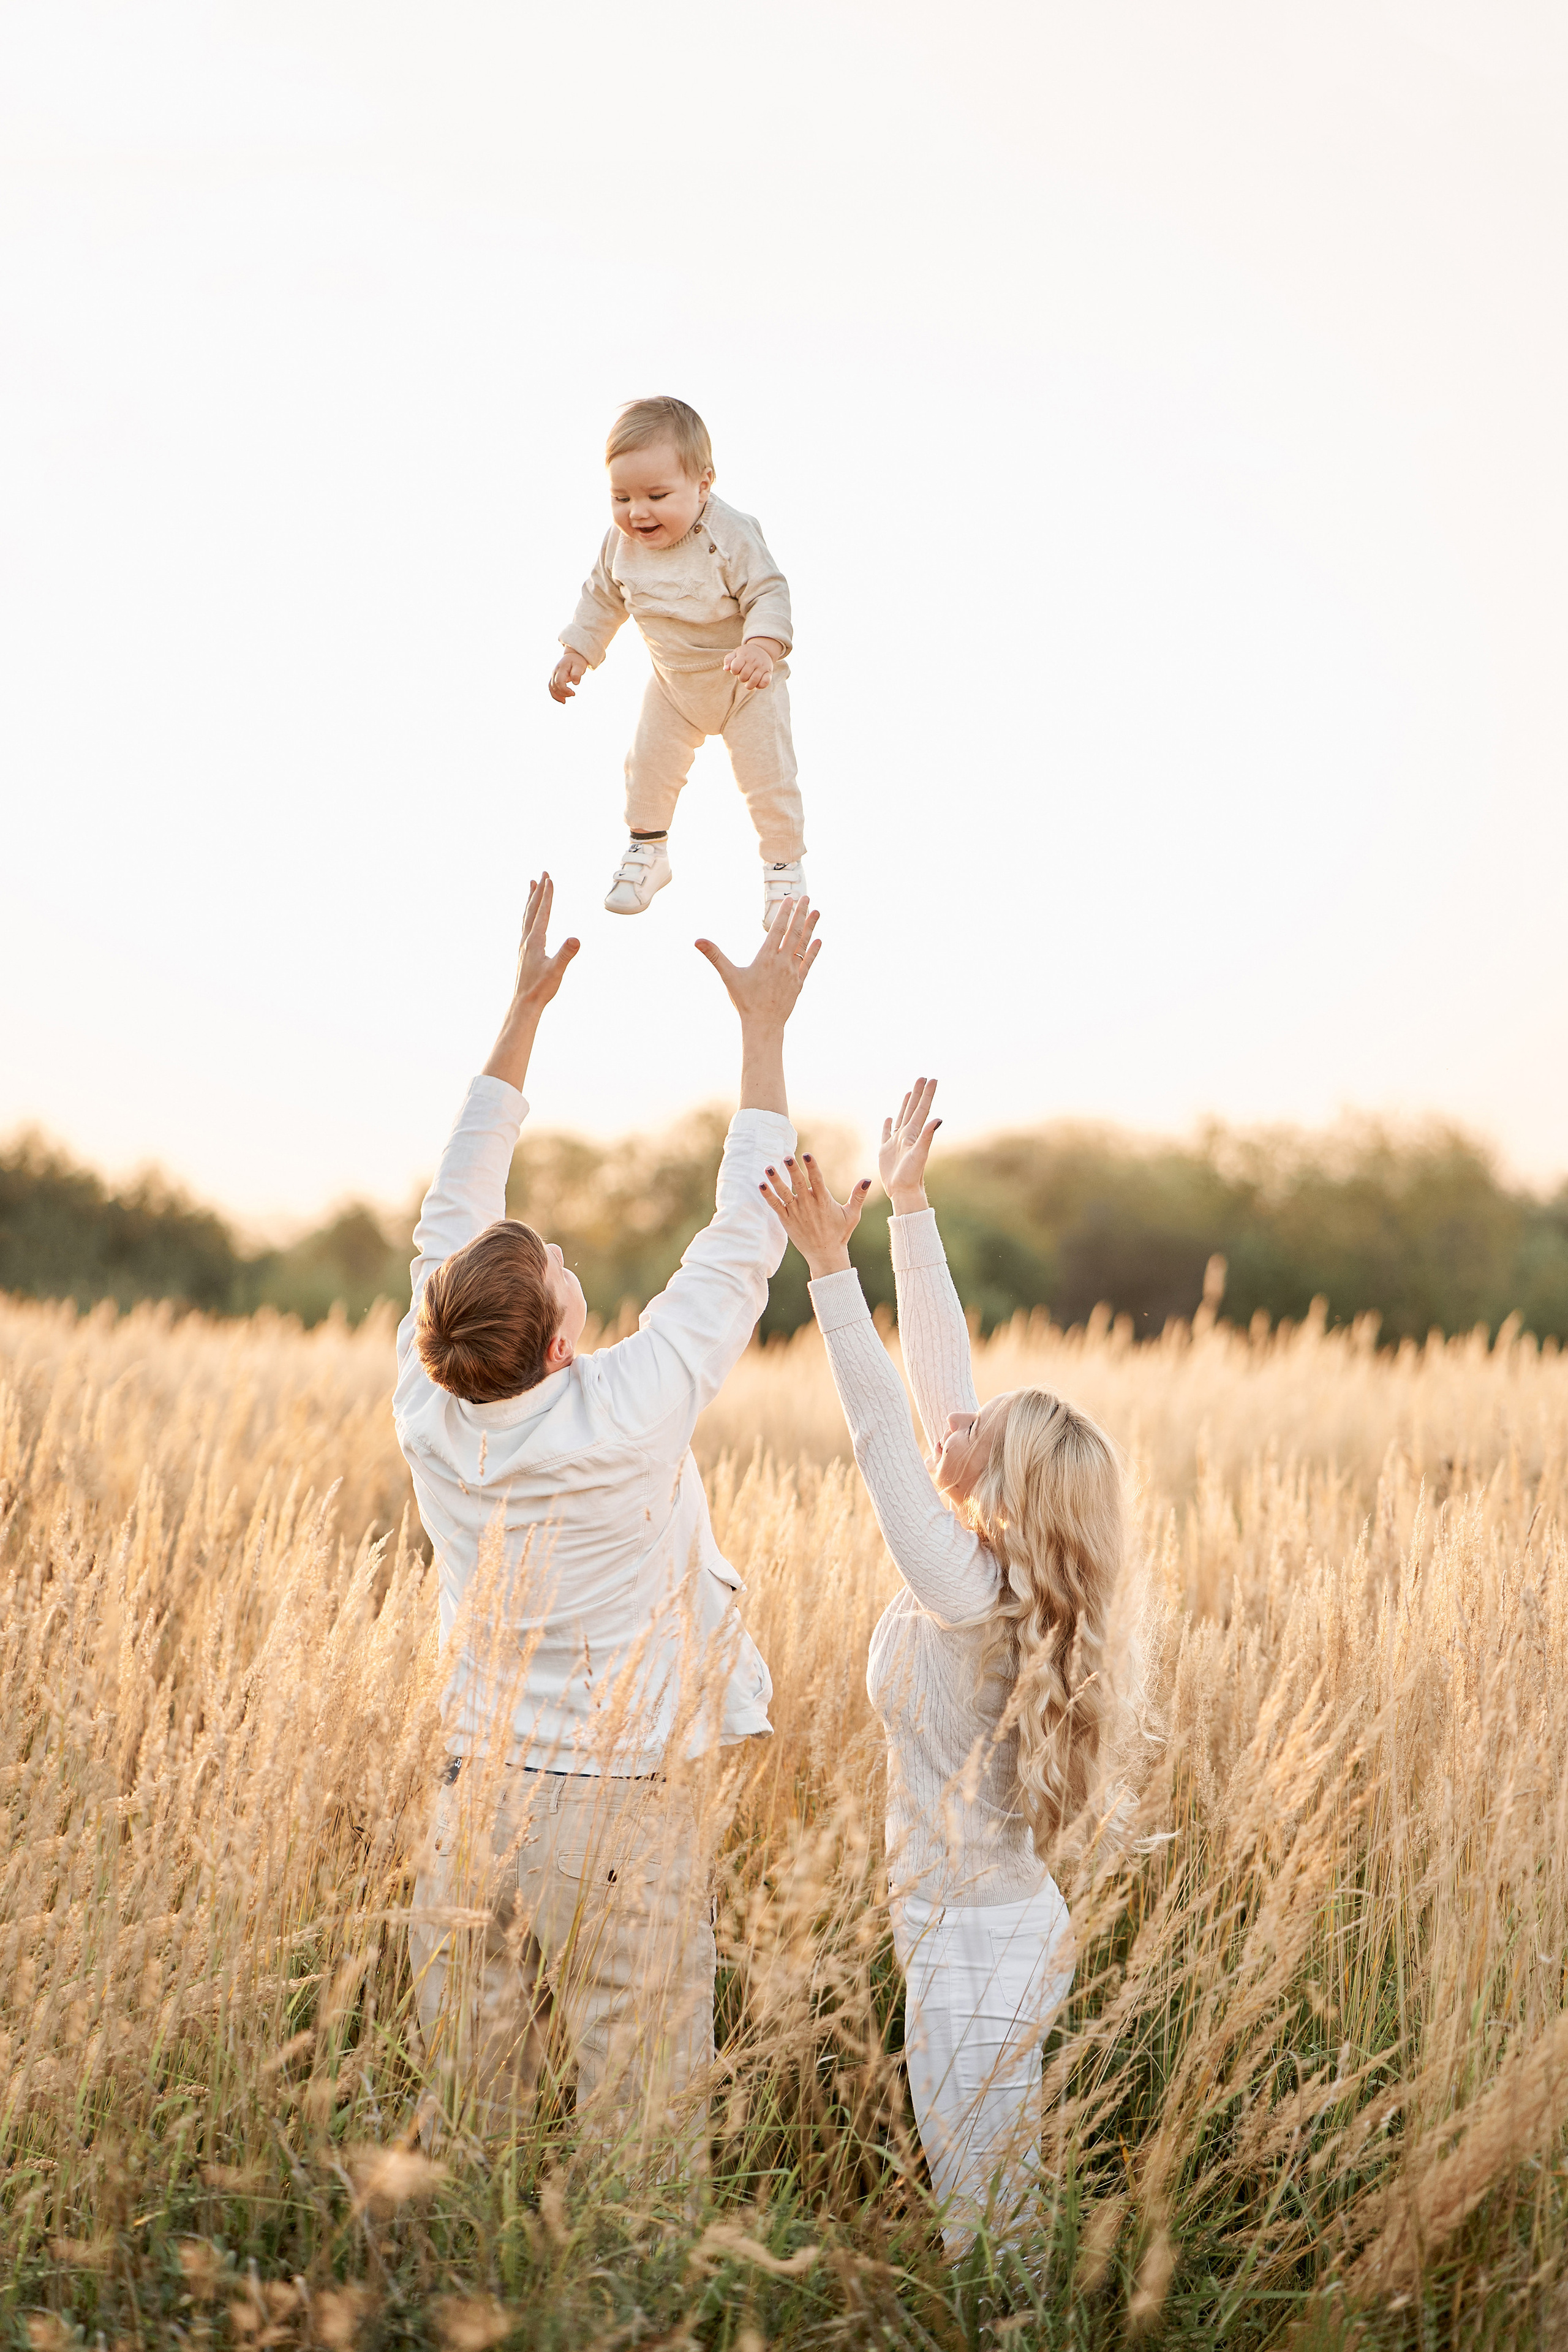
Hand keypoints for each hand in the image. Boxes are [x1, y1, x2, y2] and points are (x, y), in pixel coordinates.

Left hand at [481, 873, 579, 1088]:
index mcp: (535, 941)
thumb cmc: (541, 988)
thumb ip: (566, 954)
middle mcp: (526, 940)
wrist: (524, 1003)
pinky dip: (530, 915)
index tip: (550, 878)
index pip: (542, 912)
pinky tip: (532, 917)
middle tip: (542, 873)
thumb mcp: (557, 971)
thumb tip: (576, 939)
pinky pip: (526, 926)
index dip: (547, 895)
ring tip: (532, 885)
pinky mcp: (524, 952)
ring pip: (527, 916)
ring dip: (531, 899)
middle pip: (532, 909)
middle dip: (539, 891)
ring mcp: (524, 946)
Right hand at [549, 648, 588, 702]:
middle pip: (554, 686)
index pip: (559, 682)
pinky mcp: (554, 678)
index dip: (565, 690)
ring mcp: (553, 675)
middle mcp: (555, 672)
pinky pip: (551, 687)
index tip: (573, 693)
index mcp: (561, 669)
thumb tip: (576, 683)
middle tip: (573, 694)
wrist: (573, 656)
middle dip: (563, 693)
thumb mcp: (580, 666)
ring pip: (551, 688)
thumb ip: (577, 674)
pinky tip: (562, 699)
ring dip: (557, 696)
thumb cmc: (577, 661)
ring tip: (565, 702)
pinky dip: (555, 694)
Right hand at [694, 896, 819, 1030]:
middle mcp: (782, 962)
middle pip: (794, 933)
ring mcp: (793, 972)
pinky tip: (818, 940)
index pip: (777, 929)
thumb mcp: (728, 977)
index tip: (791, 900)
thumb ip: (715, 956)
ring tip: (816, 912)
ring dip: (810, 927)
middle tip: (807, 898)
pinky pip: (808, 963)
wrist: (763, 1025)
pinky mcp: (799, 983)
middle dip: (800, 914)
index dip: (784, 913)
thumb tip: (697, 941)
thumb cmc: (744, 1001)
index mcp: (766, 958)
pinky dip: (813, 951)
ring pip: (804, 945)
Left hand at [722, 638, 776, 691]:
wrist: (763, 649)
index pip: (735, 668)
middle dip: (741, 678)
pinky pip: (765, 682)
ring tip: (748, 683)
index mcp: (744, 656)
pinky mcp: (769, 672)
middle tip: (743, 676)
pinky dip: (760, 685)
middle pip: (744, 676)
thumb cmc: (746, 654)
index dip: (734, 671)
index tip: (736, 670)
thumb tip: (725, 669)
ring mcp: (762, 666)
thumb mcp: (736, 653)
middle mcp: (754, 661)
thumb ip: (728, 660)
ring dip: (749, 685)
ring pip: (754, 681)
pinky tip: (757, 683)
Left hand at [761, 1153, 872, 1279]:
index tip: (806, 1155)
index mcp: (824, 1201)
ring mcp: (797, 1213)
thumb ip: (858, 1196)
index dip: (812, 1167)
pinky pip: (776, 1206)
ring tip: (768, 1167)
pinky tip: (761, 1185)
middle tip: (787, 1157)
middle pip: (799, 1184)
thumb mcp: (852, 1215)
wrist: (826, 1255)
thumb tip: (867, 1179)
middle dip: (793, 1170)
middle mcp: (809, 1205)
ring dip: (776, 1180)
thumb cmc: (840, 1234)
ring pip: (784, 1193)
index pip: (817, 1180)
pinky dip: (768, 1196)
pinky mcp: (787, 1220)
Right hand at [879, 1077, 940, 1213]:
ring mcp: (896, 1142)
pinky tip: (890, 1118)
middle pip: (913, 1110)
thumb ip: (927, 1136)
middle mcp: (907, 1135)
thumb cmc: (911, 1175)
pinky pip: (887, 1133)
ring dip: (905, 1105)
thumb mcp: (920, 1154)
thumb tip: (938, 1119)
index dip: (927, 1094)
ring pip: (902, 1118)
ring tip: (909, 1093)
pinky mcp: (886, 1150)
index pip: (922, 1109)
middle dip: (918, 1094)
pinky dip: (888, 1125)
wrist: (902, 1191)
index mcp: (914, 1134)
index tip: (931, 1079)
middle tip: (922, 1078)